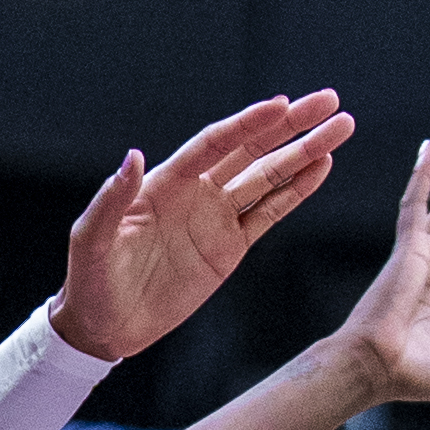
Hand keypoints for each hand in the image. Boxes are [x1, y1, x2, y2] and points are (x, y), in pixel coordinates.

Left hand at [55, 92, 355, 365]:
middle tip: (329, 101)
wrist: (105, 328)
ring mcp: (215, 219)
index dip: (249, 124)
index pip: (215, 144)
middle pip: (251, 150)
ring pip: (268, 177)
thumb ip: (112, 199)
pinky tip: (321, 169)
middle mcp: (195, 192)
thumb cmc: (90, 281)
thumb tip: (133, 157)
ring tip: (339, 129)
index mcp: (164, 183)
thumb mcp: (92, 240)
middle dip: (291, 125)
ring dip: (304, 153)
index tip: (282, 104)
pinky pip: (269, 214)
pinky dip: (296, 191)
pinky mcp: (230, 249)